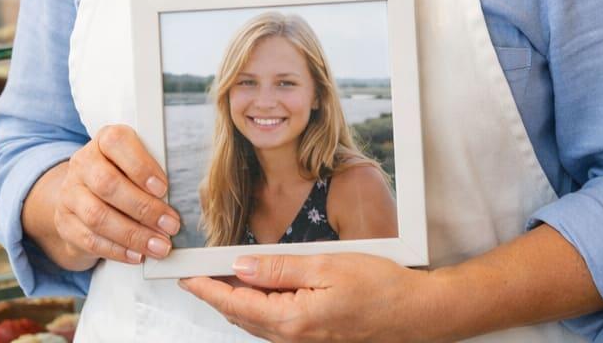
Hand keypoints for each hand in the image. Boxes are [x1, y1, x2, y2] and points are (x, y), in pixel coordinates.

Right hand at [51, 124, 180, 266]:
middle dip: (143, 208)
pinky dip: (118, 250)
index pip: (116, 142)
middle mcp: (82, 164)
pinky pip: (90, 240)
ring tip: (160, 246)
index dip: (140, 165)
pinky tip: (138, 255)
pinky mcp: (65, 224)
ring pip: (98, 216)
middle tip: (171, 225)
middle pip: (107, 184)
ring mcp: (70, 194)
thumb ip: (152, 172)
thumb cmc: (120, 178)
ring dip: (133, 234)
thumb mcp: (133, 165)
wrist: (81, 198)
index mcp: (103, 142)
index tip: (164, 188)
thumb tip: (183, 195)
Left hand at [180, 253, 442, 342]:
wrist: (416, 314)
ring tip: (218, 279)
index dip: (207, 289)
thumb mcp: (326, 266)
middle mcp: (293, 338)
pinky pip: (274, 325)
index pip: (235, 304)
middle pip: (241, 316)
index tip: (186, 277)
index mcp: (292, 320)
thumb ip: (279, 269)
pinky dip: (258, 308)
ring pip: (256, 322)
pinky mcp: (314, 338)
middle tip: (195, 275)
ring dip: (235, 302)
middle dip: (215, 295)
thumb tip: (240, 267)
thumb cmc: (380, 287)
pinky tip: (257, 290)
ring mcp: (304, 341)